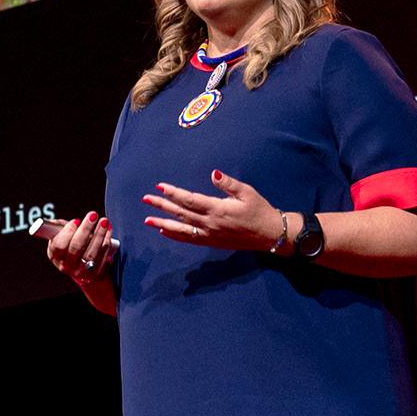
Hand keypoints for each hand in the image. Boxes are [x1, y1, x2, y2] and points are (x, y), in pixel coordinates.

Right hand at [45, 210, 116, 284]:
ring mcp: (81, 271)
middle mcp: (67, 265)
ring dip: (99, 235)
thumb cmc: (70, 246)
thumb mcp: (61, 237)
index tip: (76, 220)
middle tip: (93, 215)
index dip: (67, 232)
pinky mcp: (95, 273)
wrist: (82, 267)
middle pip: (76, 247)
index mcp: (55, 255)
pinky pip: (102, 256)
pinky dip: (106, 241)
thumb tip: (53, 222)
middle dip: (85, 229)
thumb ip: (58, 227)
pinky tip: (108, 230)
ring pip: (91, 253)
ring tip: (103, 221)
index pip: (59, 245)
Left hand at [143, 171, 285, 250]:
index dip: (173, 193)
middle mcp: (210, 223)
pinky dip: (175, 235)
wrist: (270, 235)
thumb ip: (228, 183)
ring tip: (147, 220)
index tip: (160, 186)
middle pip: (180, 213)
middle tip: (146, 199)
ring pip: (181, 229)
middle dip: (161, 206)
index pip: (189, 199)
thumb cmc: (260, 210)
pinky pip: (189, 240)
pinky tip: (164, 232)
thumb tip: (213, 173)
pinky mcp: (211, 242)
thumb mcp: (247, 192)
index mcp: (217, 209)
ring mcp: (209, 235)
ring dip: (163, 224)